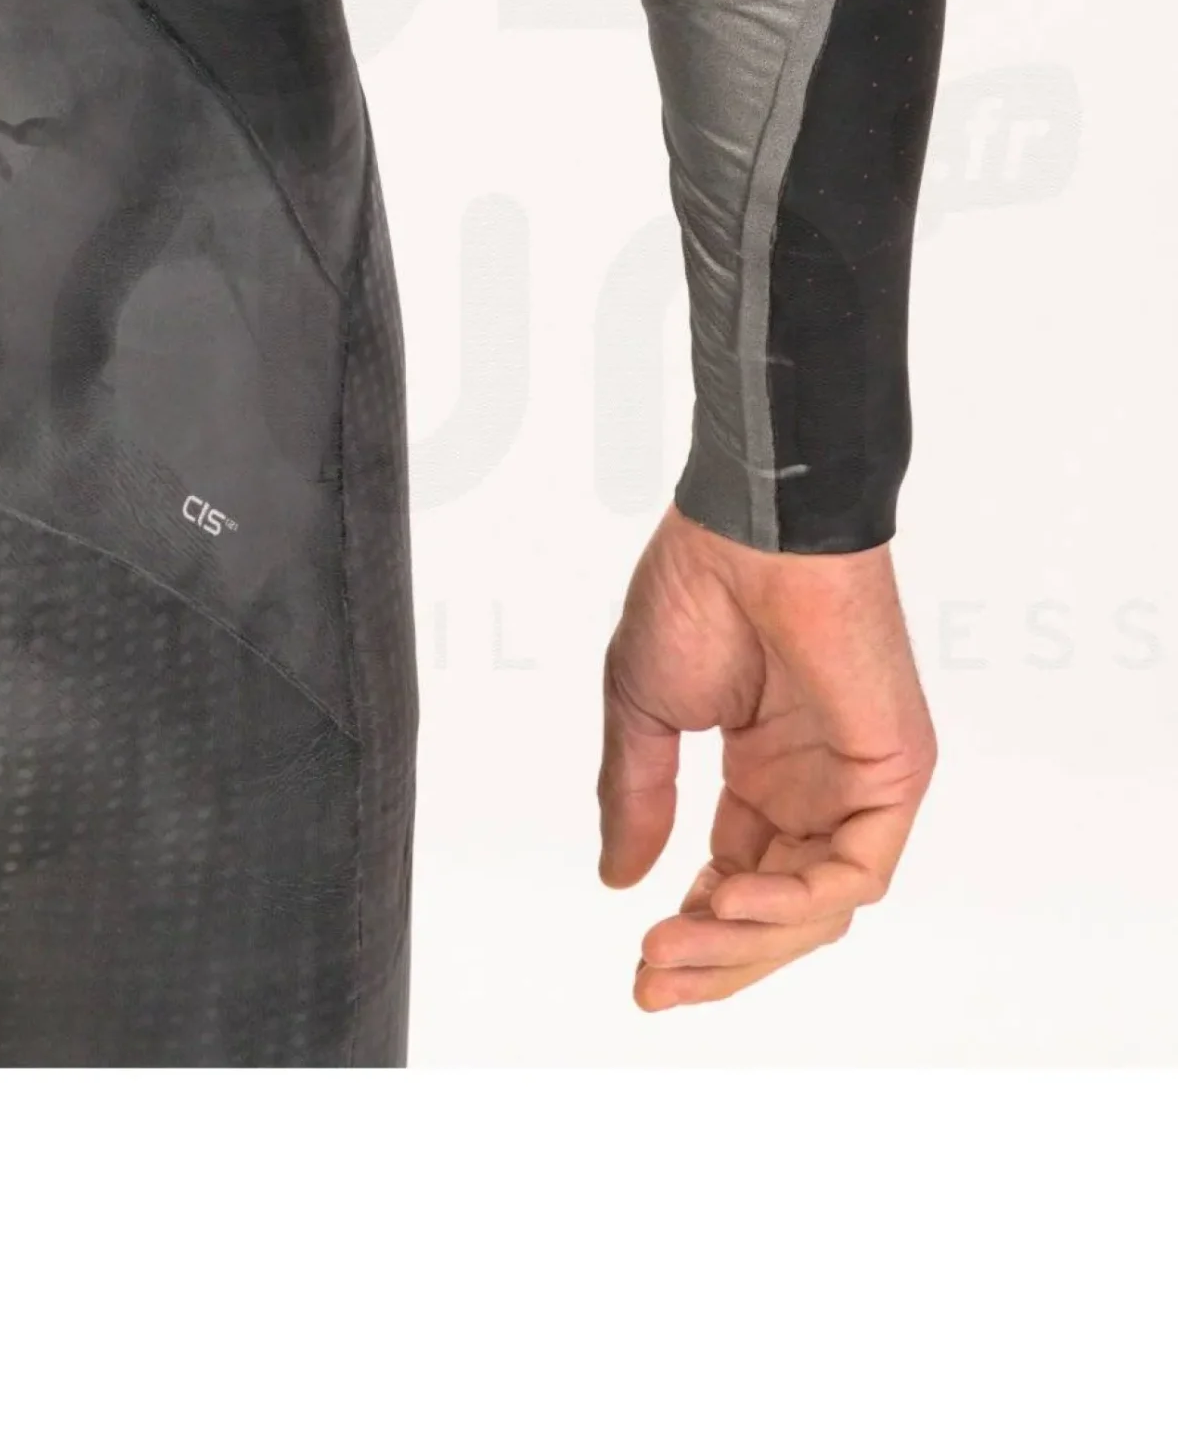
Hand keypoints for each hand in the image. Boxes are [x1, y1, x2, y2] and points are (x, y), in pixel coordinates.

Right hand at [599, 502, 935, 1010]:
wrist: (750, 530)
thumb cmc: (697, 592)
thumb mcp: (643, 709)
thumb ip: (637, 797)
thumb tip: (620, 881)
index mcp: (764, 769)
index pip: (740, 878)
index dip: (696, 930)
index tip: (641, 962)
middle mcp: (815, 785)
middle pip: (779, 910)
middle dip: (715, 958)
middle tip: (651, 984)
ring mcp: (857, 782)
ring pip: (818, 907)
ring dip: (744, 941)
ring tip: (672, 947)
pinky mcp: (893, 773)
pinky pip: (855, 872)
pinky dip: (794, 902)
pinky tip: (727, 898)